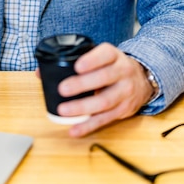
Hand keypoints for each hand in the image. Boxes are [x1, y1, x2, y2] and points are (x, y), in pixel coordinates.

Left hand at [36, 43, 154, 137]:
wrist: (142, 80)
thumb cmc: (112, 66)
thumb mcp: (100, 57)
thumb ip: (74, 61)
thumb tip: (41, 72)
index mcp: (114, 56)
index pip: (106, 54)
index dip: (92, 60)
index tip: (77, 66)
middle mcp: (122, 72)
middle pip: (104, 78)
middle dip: (82, 85)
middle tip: (63, 88)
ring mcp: (125, 92)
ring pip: (105, 101)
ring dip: (83, 107)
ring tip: (64, 110)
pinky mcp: (123, 110)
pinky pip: (105, 119)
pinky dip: (88, 126)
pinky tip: (74, 129)